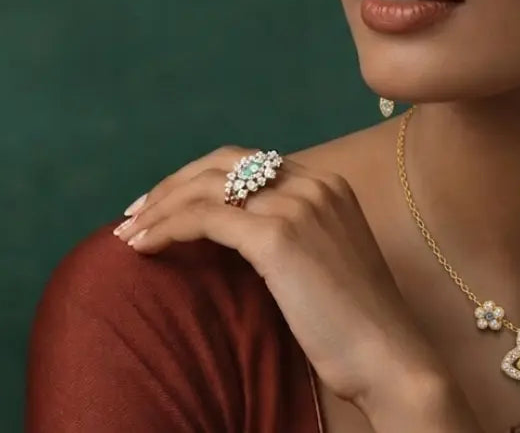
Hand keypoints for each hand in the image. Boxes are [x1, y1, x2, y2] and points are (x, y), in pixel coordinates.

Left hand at [113, 145, 474, 425]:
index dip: (198, 178)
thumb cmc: (358, 327)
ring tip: (128, 233)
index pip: (247, 162)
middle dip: (170, 185)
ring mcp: (295, 205)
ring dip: (158, 207)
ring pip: (205, 186)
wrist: (391, 358)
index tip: (164, 204)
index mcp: (327, 184)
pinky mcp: (276, 236)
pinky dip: (166, 228)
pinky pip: (203, 218)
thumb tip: (235, 234)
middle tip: (134, 214)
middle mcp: (312, 183)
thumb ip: (291, 235)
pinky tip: (144, 247)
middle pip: (221, 163)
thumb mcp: (326, 261)